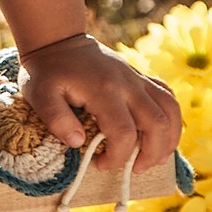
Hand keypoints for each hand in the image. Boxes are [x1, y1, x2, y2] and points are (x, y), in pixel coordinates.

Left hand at [18, 35, 182, 174]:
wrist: (60, 41)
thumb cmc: (47, 72)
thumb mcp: (39, 94)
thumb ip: (56, 119)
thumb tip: (77, 143)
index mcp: (104, 90)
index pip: (124, 132)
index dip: (116, 157)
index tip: (99, 164)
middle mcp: (128, 84)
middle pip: (157, 124)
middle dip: (151, 155)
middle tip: (133, 169)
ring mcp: (138, 79)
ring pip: (171, 110)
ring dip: (168, 140)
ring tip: (153, 159)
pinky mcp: (141, 78)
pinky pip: (168, 97)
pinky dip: (171, 119)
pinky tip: (161, 135)